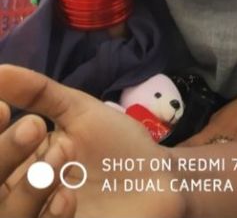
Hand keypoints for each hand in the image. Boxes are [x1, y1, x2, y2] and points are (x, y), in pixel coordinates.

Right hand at [0, 67, 184, 217]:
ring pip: (11, 217)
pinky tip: (69, 196)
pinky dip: (50, 217)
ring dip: (28, 190)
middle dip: (4, 154)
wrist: (158, 175)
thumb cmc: (112, 142)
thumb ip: (39, 93)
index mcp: (16, 168)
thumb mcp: (76, 111)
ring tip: (62, 154)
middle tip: (34, 127)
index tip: (3, 109)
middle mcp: (19, 200)